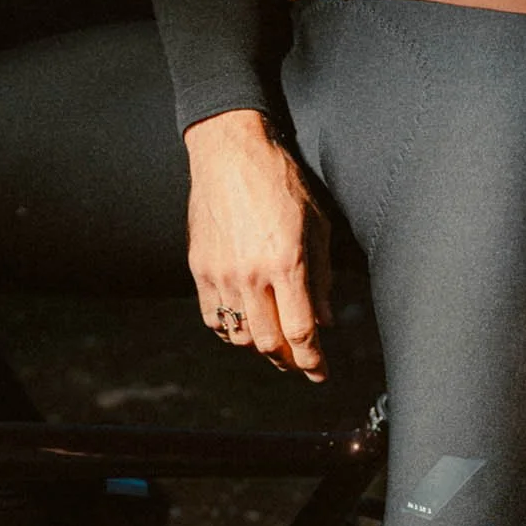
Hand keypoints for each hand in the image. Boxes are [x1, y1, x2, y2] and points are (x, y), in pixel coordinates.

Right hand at [182, 109, 331, 381]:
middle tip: (301, 363)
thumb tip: (326, 321)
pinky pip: (213, 318)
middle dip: (289, 361)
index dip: (313, 360)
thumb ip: (321, 277)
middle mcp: (252, 274)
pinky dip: (231, 331)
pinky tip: (245, 325)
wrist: (230, 153)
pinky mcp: (200, 268)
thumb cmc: (280, 181)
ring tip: (275, 345)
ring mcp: (221, 274)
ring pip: (239, 336)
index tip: (321, 372)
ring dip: (260, 347)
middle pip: (269, 343)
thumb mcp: (317, 225)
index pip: (301, 332)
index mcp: (287, 262)